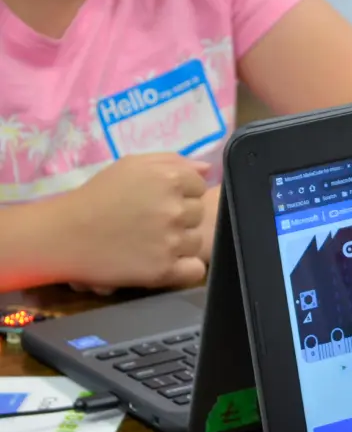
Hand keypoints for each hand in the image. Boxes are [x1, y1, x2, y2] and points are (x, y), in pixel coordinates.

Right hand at [61, 154, 210, 290]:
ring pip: (197, 241)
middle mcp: (175, 209)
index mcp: (170, 179)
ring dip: (180, 242)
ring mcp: (171, 241)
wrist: (64, 234)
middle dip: (180, 217)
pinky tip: (165, 261)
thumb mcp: (131, 166)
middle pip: (199, 214)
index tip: (158, 199)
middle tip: (151, 221)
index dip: (181, 193)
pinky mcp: (165, 270)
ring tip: (151, 241)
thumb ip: (172, 162)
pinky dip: (184, 268)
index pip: (198, 186)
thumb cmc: (97, 196)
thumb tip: (207, 170)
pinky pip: (195, 270)